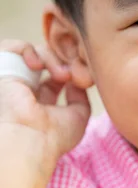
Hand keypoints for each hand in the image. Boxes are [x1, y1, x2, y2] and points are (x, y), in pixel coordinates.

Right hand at [0, 39, 90, 179]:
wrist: (28, 139)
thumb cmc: (53, 137)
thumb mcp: (78, 118)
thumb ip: (81, 99)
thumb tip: (78, 83)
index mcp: (40, 104)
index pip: (55, 79)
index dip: (70, 72)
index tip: (81, 78)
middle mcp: (25, 91)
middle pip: (47, 62)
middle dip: (63, 62)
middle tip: (71, 74)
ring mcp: (14, 80)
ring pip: (35, 53)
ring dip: (51, 58)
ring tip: (61, 75)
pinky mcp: (3, 70)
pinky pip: (14, 47)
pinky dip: (29, 49)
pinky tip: (38, 65)